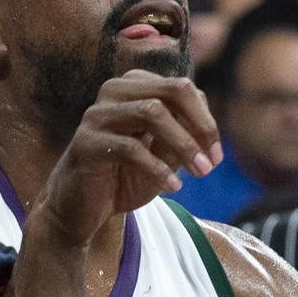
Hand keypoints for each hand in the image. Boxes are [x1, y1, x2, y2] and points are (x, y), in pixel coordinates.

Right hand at [34, 71, 221, 246]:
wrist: (80, 209)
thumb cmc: (123, 178)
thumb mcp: (162, 156)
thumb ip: (183, 137)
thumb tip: (209, 132)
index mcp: (135, 87)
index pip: (182, 89)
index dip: (206, 121)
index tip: (217, 156)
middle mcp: (115, 91)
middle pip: (171, 91)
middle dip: (200, 126)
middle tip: (213, 162)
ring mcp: (98, 114)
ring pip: (152, 112)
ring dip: (184, 145)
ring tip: (200, 173)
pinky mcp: (86, 142)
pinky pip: (130, 147)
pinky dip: (158, 168)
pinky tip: (173, 187)